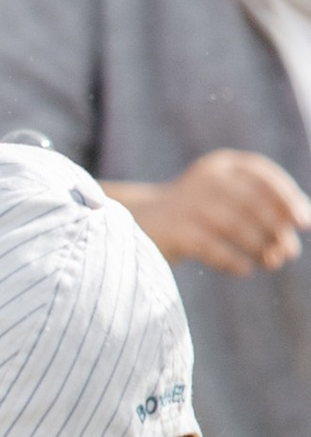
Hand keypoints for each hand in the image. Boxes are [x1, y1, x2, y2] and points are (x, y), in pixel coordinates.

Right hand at [114, 150, 310, 273]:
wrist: (142, 223)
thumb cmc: (199, 215)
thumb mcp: (229, 200)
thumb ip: (263, 206)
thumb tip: (303, 221)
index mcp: (222, 166)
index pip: (261, 175)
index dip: (286, 198)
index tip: (303, 223)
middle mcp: (204, 178)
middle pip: (249, 201)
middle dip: (274, 229)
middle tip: (288, 252)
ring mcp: (185, 203)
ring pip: (231, 224)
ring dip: (257, 246)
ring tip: (271, 263)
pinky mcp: (171, 229)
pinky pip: (208, 246)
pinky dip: (231, 259)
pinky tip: (244, 270)